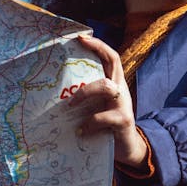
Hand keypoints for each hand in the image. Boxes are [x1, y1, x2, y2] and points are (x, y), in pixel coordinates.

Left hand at [72, 34, 148, 168]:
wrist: (129, 149)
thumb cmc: (108, 126)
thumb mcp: (99, 106)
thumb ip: (88, 97)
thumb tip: (57, 90)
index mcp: (116, 84)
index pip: (111, 57)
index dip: (98, 45)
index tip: (81, 37)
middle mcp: (121, 90)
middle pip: (113, 62)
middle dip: (95, 54)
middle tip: (75, 56)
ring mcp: (124, 105)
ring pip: (106, 87)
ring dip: (85, 93)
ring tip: (69, 104)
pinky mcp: (123, 121)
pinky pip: (104, 117)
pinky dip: (89, 123)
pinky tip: (80, 131)